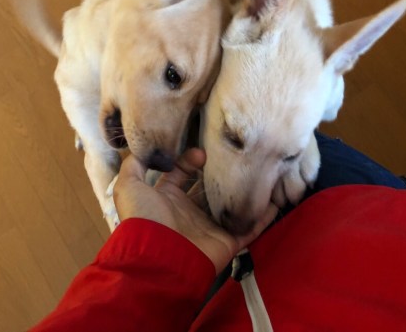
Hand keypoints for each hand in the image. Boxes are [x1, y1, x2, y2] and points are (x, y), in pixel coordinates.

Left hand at [113, 148, 277, 273]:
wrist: (159, 257)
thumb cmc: (144, 219)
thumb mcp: (128, 187)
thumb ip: (133, 165)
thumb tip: (144, 148)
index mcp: (168, 197)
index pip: (182, 172)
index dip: (191, 159)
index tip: (202, 152)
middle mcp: (190, 210)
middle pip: (210, 185)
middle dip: (222, 171)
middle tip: (236, 156)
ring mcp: (210, 225)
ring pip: (232, 203)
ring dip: (245, 189)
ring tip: (262, 171)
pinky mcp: (228, 240)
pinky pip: (250, 226)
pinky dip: (264, 215)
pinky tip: (277, 199)